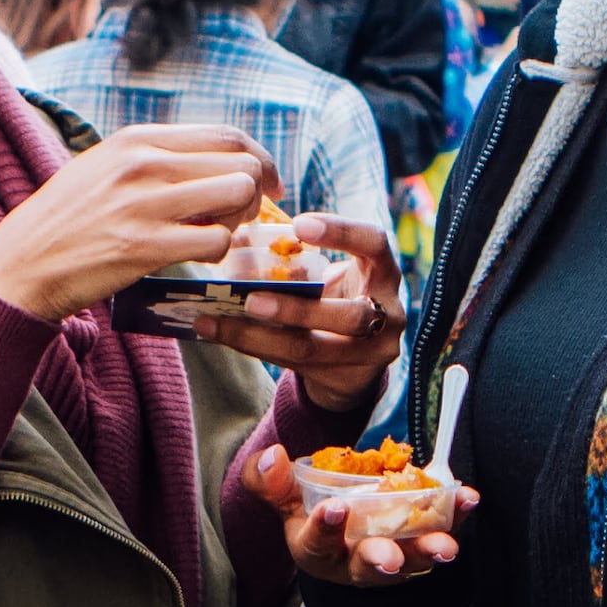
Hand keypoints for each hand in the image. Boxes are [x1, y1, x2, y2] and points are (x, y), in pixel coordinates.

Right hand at [0, 123, 274, 323]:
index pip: (226, 136)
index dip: (258, 161)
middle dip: (254, 194)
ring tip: (216, 234)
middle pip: (241, 163)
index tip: (265, 184)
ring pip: (237, 195)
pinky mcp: (144, 247)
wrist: (20, 265)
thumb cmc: (66, 221)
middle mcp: (143, 163)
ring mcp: (143, 204)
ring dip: (239, 221)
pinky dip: (218, 252)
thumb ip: (154, 158)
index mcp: (136, 139)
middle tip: (239, 218)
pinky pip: (216, 242)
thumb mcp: (104, 167)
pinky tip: (197, 256)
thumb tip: (214, 162)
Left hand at [193, 212, 409, 414]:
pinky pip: (292, 365)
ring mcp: (371, 354)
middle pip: (350, 316)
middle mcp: (388, 315)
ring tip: (218, 322)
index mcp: (383, 273)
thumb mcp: (330, 277)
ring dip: (261, 336)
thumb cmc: (335, 300)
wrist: (354, 362)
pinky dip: (252, 346)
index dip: (342, 233)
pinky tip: (218, 333)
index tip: (299, 226)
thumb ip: (298, 261)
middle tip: (251, 299)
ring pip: (313, 349)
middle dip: (297, 310)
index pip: (375, 244)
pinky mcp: (345, 380)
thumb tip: (237, 237)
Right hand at [242, 442, 472, 585]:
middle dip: (380, 561)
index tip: (335, 509)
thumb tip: (274, 456)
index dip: (324, 530)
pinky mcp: (418, 542)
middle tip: (390, 556)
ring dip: (428, 550)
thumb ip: (268, 478)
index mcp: (314, 550)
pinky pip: (437, 531)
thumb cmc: (305, 505)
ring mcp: (391, 556)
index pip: (316, 545)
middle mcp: (353, 562)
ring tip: (445, 544)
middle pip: (368, 567)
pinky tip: (467, 499)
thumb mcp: (281, 492)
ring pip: (411, 559)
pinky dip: (454, 518)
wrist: (340, 512)